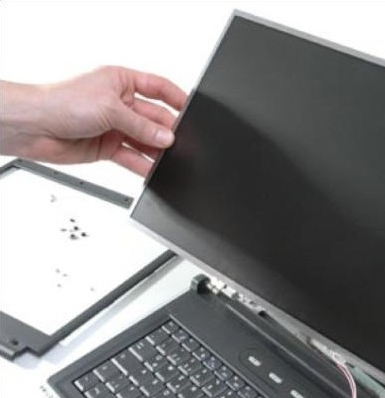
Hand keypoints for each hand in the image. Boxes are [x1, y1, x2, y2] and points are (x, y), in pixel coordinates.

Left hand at [0, 66, 186, 175]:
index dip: (176, 98)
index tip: (192, 110)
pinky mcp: (108, 147)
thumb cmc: (61, 102)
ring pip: (145, 139)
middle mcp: (119, 103)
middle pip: (154, 118)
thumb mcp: (110, 109)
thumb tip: (167, 137)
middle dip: (167, 130)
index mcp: (121, 81)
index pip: (158, 87)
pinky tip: (153, 170)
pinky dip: (143, 164)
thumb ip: (142, 126)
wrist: (33, 126)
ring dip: (157, 149)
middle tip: (180, 142)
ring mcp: (115, 126)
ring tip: (170, 158)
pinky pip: (132, 157)